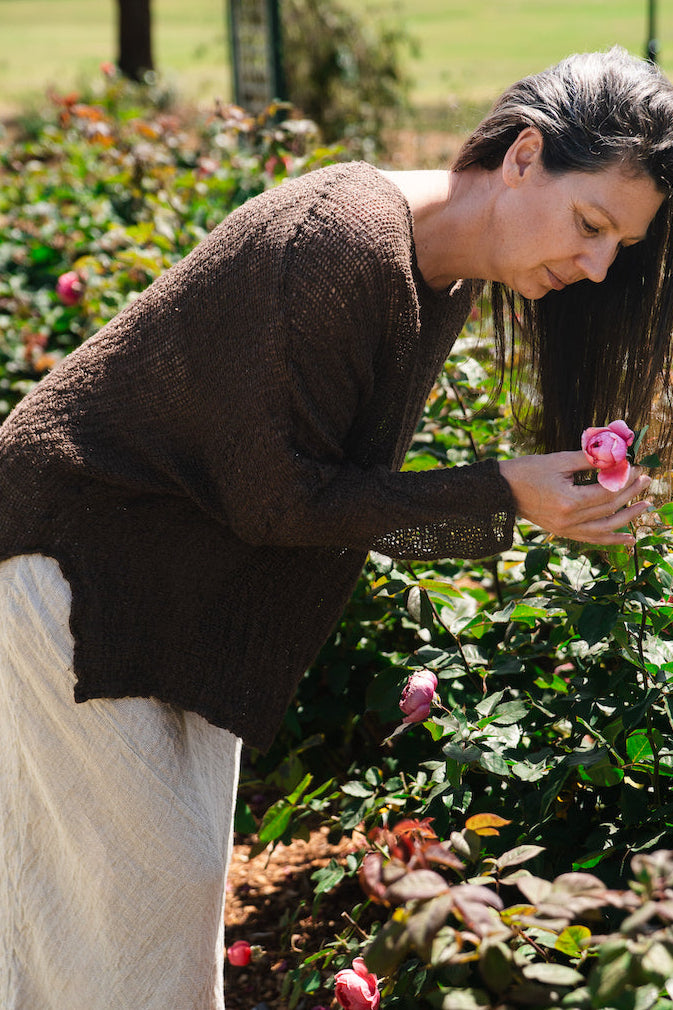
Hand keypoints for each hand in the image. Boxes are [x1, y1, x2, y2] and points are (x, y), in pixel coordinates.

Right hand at [499, 450, 651, 545]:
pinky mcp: (563, 532)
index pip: (606, 492)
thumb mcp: (559, 461)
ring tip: (645, 507)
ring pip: (605, 528)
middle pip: (609, 509)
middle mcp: (569, 520)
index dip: (625, 479)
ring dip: (628, 518)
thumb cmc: (528, 471)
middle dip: (631, 494)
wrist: (502, 490)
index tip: (635, 467)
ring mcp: (566, 529)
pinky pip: (593, 539)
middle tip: (647, 480)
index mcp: (568, 501)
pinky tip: (629, 540)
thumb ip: (589, 459)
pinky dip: (612, 539)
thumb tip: (615, 455)